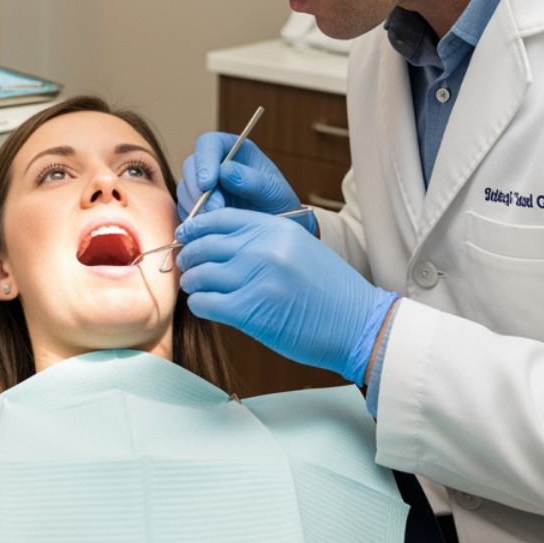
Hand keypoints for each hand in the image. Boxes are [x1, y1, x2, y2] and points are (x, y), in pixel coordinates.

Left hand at [175, 208, 396, 384]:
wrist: (358, 324)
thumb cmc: (330, 290)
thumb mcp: (299, 247)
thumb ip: (261, 239)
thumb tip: (217, 243)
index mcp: (275, 228)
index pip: (219, 219)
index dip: (195, 227)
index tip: (185, 236)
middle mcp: (262, 248)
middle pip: (204, 245)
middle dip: (190, 256)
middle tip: (187, 265)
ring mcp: (255, 278)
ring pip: (200, 275)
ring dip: (194, 283)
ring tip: (199, 288)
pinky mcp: (249, 311)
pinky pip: (206, 303)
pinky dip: (201, 305)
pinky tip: (208, 306)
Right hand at [178, 132, 314, 232]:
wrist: (276, 228)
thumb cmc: (279, 205)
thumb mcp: (274, 192)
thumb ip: (253, 181)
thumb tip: (226, 171)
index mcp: (233, 149)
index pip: (209, 143)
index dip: (204, 161)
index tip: (208, 183)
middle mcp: (214, 164)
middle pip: (190, 166)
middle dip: (198, 189)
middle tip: (213, 210)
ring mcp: (202, 185)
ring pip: (185, 189)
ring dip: (196, 206)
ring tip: (216, 221)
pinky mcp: (196, 206)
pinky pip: (184, 209)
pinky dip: (194, 219)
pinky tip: (209, 228)